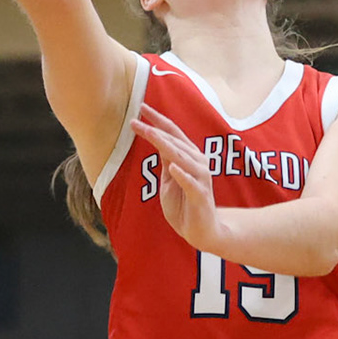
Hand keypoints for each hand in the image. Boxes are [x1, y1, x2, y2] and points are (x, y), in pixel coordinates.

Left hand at [130, 105, 223, 251]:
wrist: (201, 230)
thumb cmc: (185, 203)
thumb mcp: (169, 179)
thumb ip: (166, 159)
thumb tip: (157, 139)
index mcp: (189, 157)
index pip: (172, 133)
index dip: (157, 120)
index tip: (140, 108)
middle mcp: (198, 162)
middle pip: (175, 141)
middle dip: (155, 129)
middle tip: (136, 119)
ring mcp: (200, 178)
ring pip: (181, 157)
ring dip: (166, 144)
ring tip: (150, 133)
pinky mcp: (200, 195)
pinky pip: (190, 183)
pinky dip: (182, 174)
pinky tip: (172, 167)